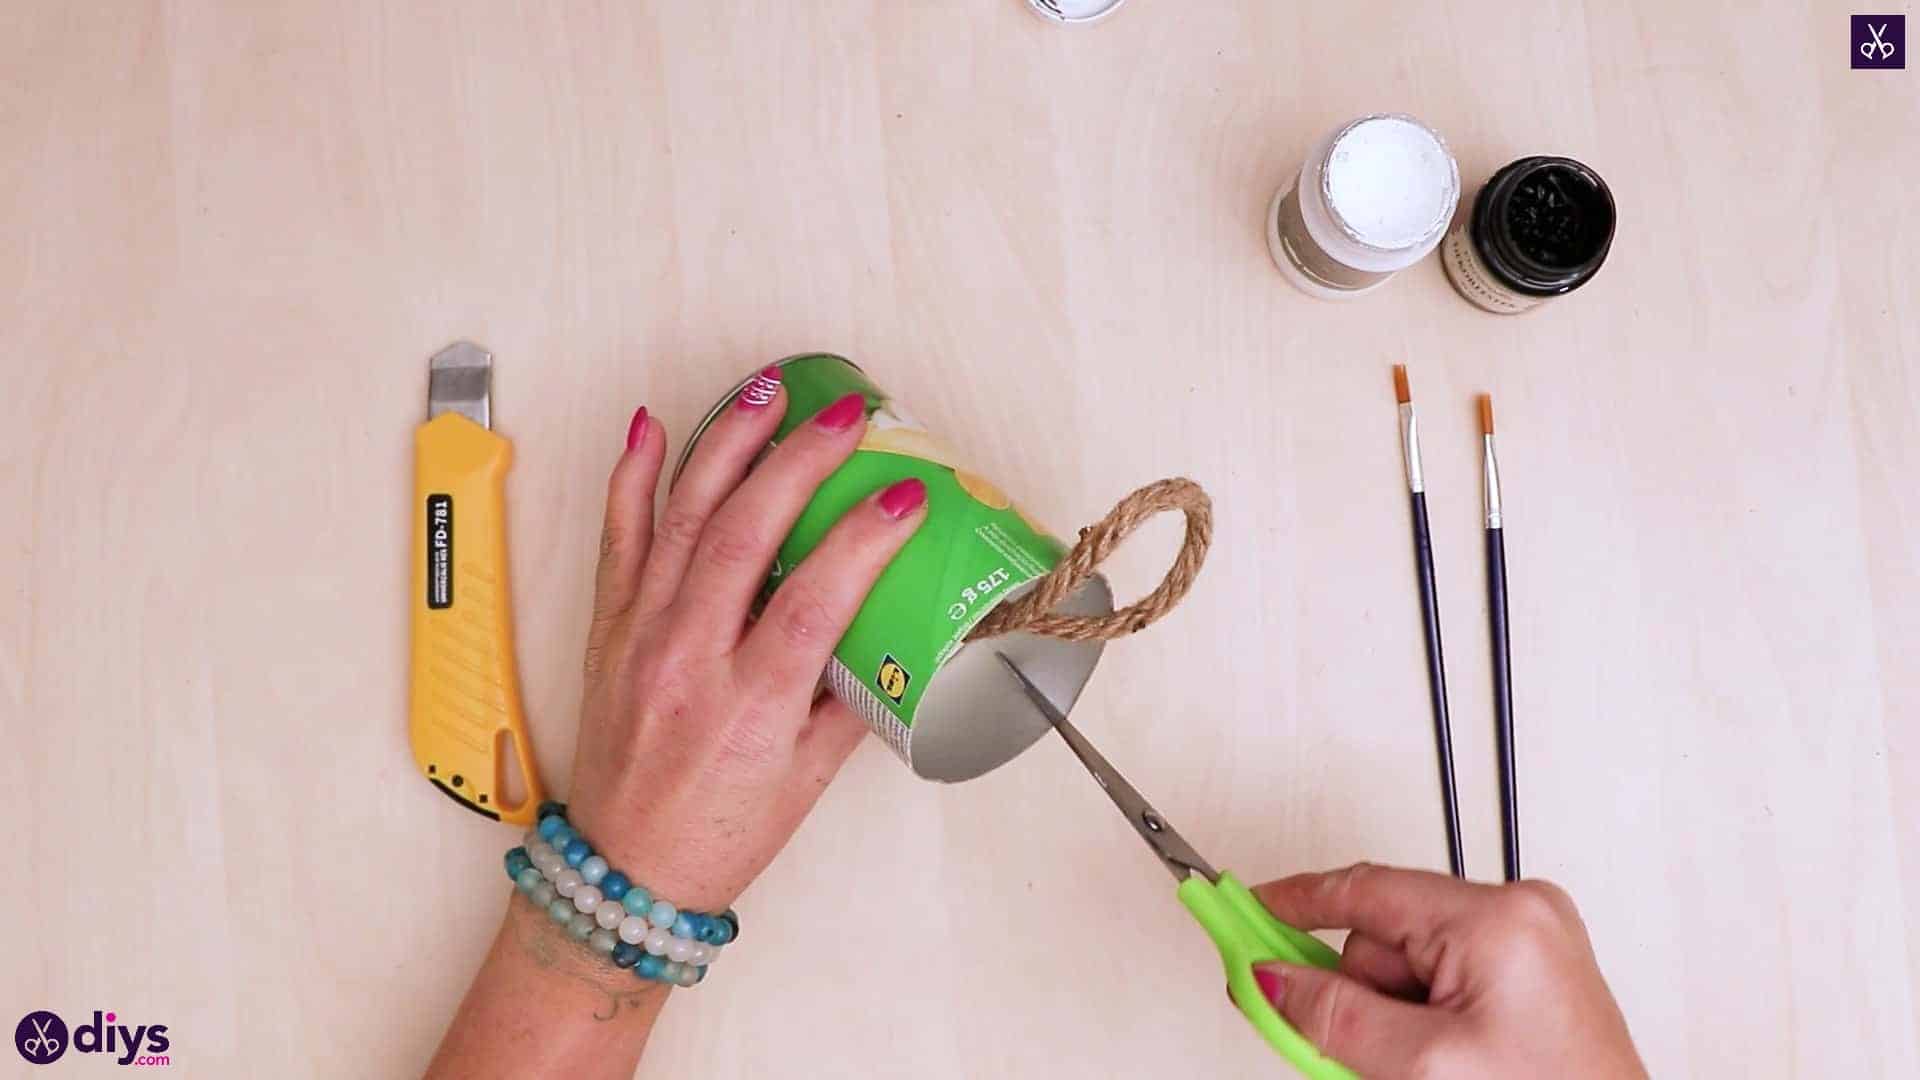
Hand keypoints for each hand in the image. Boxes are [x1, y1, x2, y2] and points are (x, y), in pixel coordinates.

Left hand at [563, 379, 925, 911]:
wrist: (624, 873)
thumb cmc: (720, 833)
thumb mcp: (810, 778)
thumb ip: (852, 695)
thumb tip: (893, 620)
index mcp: (749, 704)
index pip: (813, 598)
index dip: (863, 539)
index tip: (904, 496)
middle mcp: (687, 658)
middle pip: (744, 533)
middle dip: (800, 461)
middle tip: (845, 416)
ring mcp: (640, 635)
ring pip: (681, 517)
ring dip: (726, 443)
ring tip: (767, 391)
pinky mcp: (610, 627)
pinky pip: (619, 537)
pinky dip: (633, 476)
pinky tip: (653, 426)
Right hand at [1250, 864, 1644, 1078]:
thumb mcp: (1424, 1067)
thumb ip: (1335, 1017)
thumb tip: (1272, 977)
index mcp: (1499, 919)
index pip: (1366, 891)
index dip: (1293, 903)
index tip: (1241, 909)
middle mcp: (1520, 915)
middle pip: (1382, 939)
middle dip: (1359, 1001)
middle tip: (1349, 1057)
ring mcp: (1530, 945)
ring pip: (1407, 970)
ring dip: (1390, 1024)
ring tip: (1418, 1075)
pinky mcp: (1530, 977)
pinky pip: (1440, 985)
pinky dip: (1418, 1026)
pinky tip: (1430, 1067)